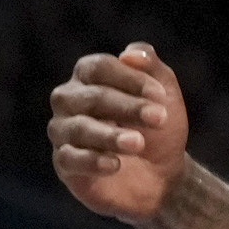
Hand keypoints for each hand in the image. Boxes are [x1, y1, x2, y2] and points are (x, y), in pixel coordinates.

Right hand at [48, 43, 188, 221]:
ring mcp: (63, 132)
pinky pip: (69, 158)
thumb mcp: (165, 94)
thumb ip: (151, 67)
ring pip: (79, 128)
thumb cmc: (157, 127)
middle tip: (160, 118)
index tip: (160, 95)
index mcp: (89, 76)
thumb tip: (129, 54)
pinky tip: (115, 164)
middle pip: (92, 97)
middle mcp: (69, 100)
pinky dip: (92, 161)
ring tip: (138, 143)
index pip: (98, 67)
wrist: (162, 174)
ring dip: (111, 135)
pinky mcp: (64, 164)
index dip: (130, 79)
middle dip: (128, 107)